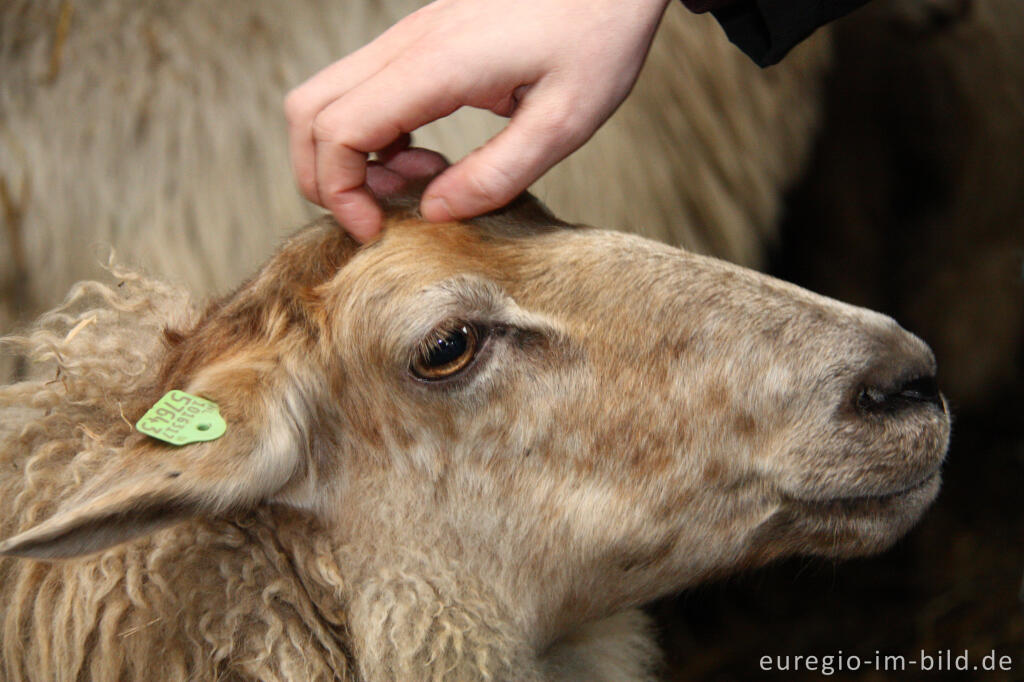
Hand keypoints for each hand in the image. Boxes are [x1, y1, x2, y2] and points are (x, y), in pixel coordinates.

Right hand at [285, 0, 670, 240]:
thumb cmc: (599, 37)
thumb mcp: (563, 121)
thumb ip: (496, 174)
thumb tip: (433, 212)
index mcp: (438, 65)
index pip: (338, 129)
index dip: (339, 192)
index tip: (376, 229)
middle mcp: (409, 44)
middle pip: (308, 110)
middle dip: (324, 177)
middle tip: (382, 213)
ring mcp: (410, 36)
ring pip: (328, 96)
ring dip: (348, 155)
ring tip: (421, 180)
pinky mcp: (422, 40)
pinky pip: (361, 88)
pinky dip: (370, 133)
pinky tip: (426, 154)